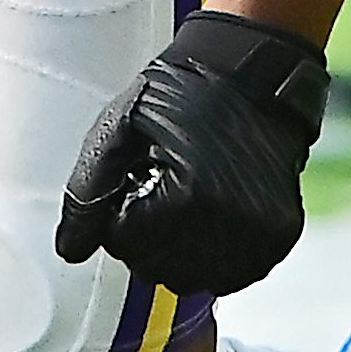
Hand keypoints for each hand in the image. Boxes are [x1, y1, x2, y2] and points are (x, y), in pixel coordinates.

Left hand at [51, 8, 328, 297]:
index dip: (118, 211)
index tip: (136, 176)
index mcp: (188, 197)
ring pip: (193, 280)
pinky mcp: (281, 236)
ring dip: (176, 250)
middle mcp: (231, 224)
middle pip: (157, 269)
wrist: (253, 71)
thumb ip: (87, 192)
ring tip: (184, 200)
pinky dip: (212, 255)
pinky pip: (232, 276)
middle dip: (144, 235)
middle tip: (156, 187)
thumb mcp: (119, 128)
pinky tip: (209, 216)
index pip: (124, 244)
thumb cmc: (181, 93)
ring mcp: (262, 235)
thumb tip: (69, 252)